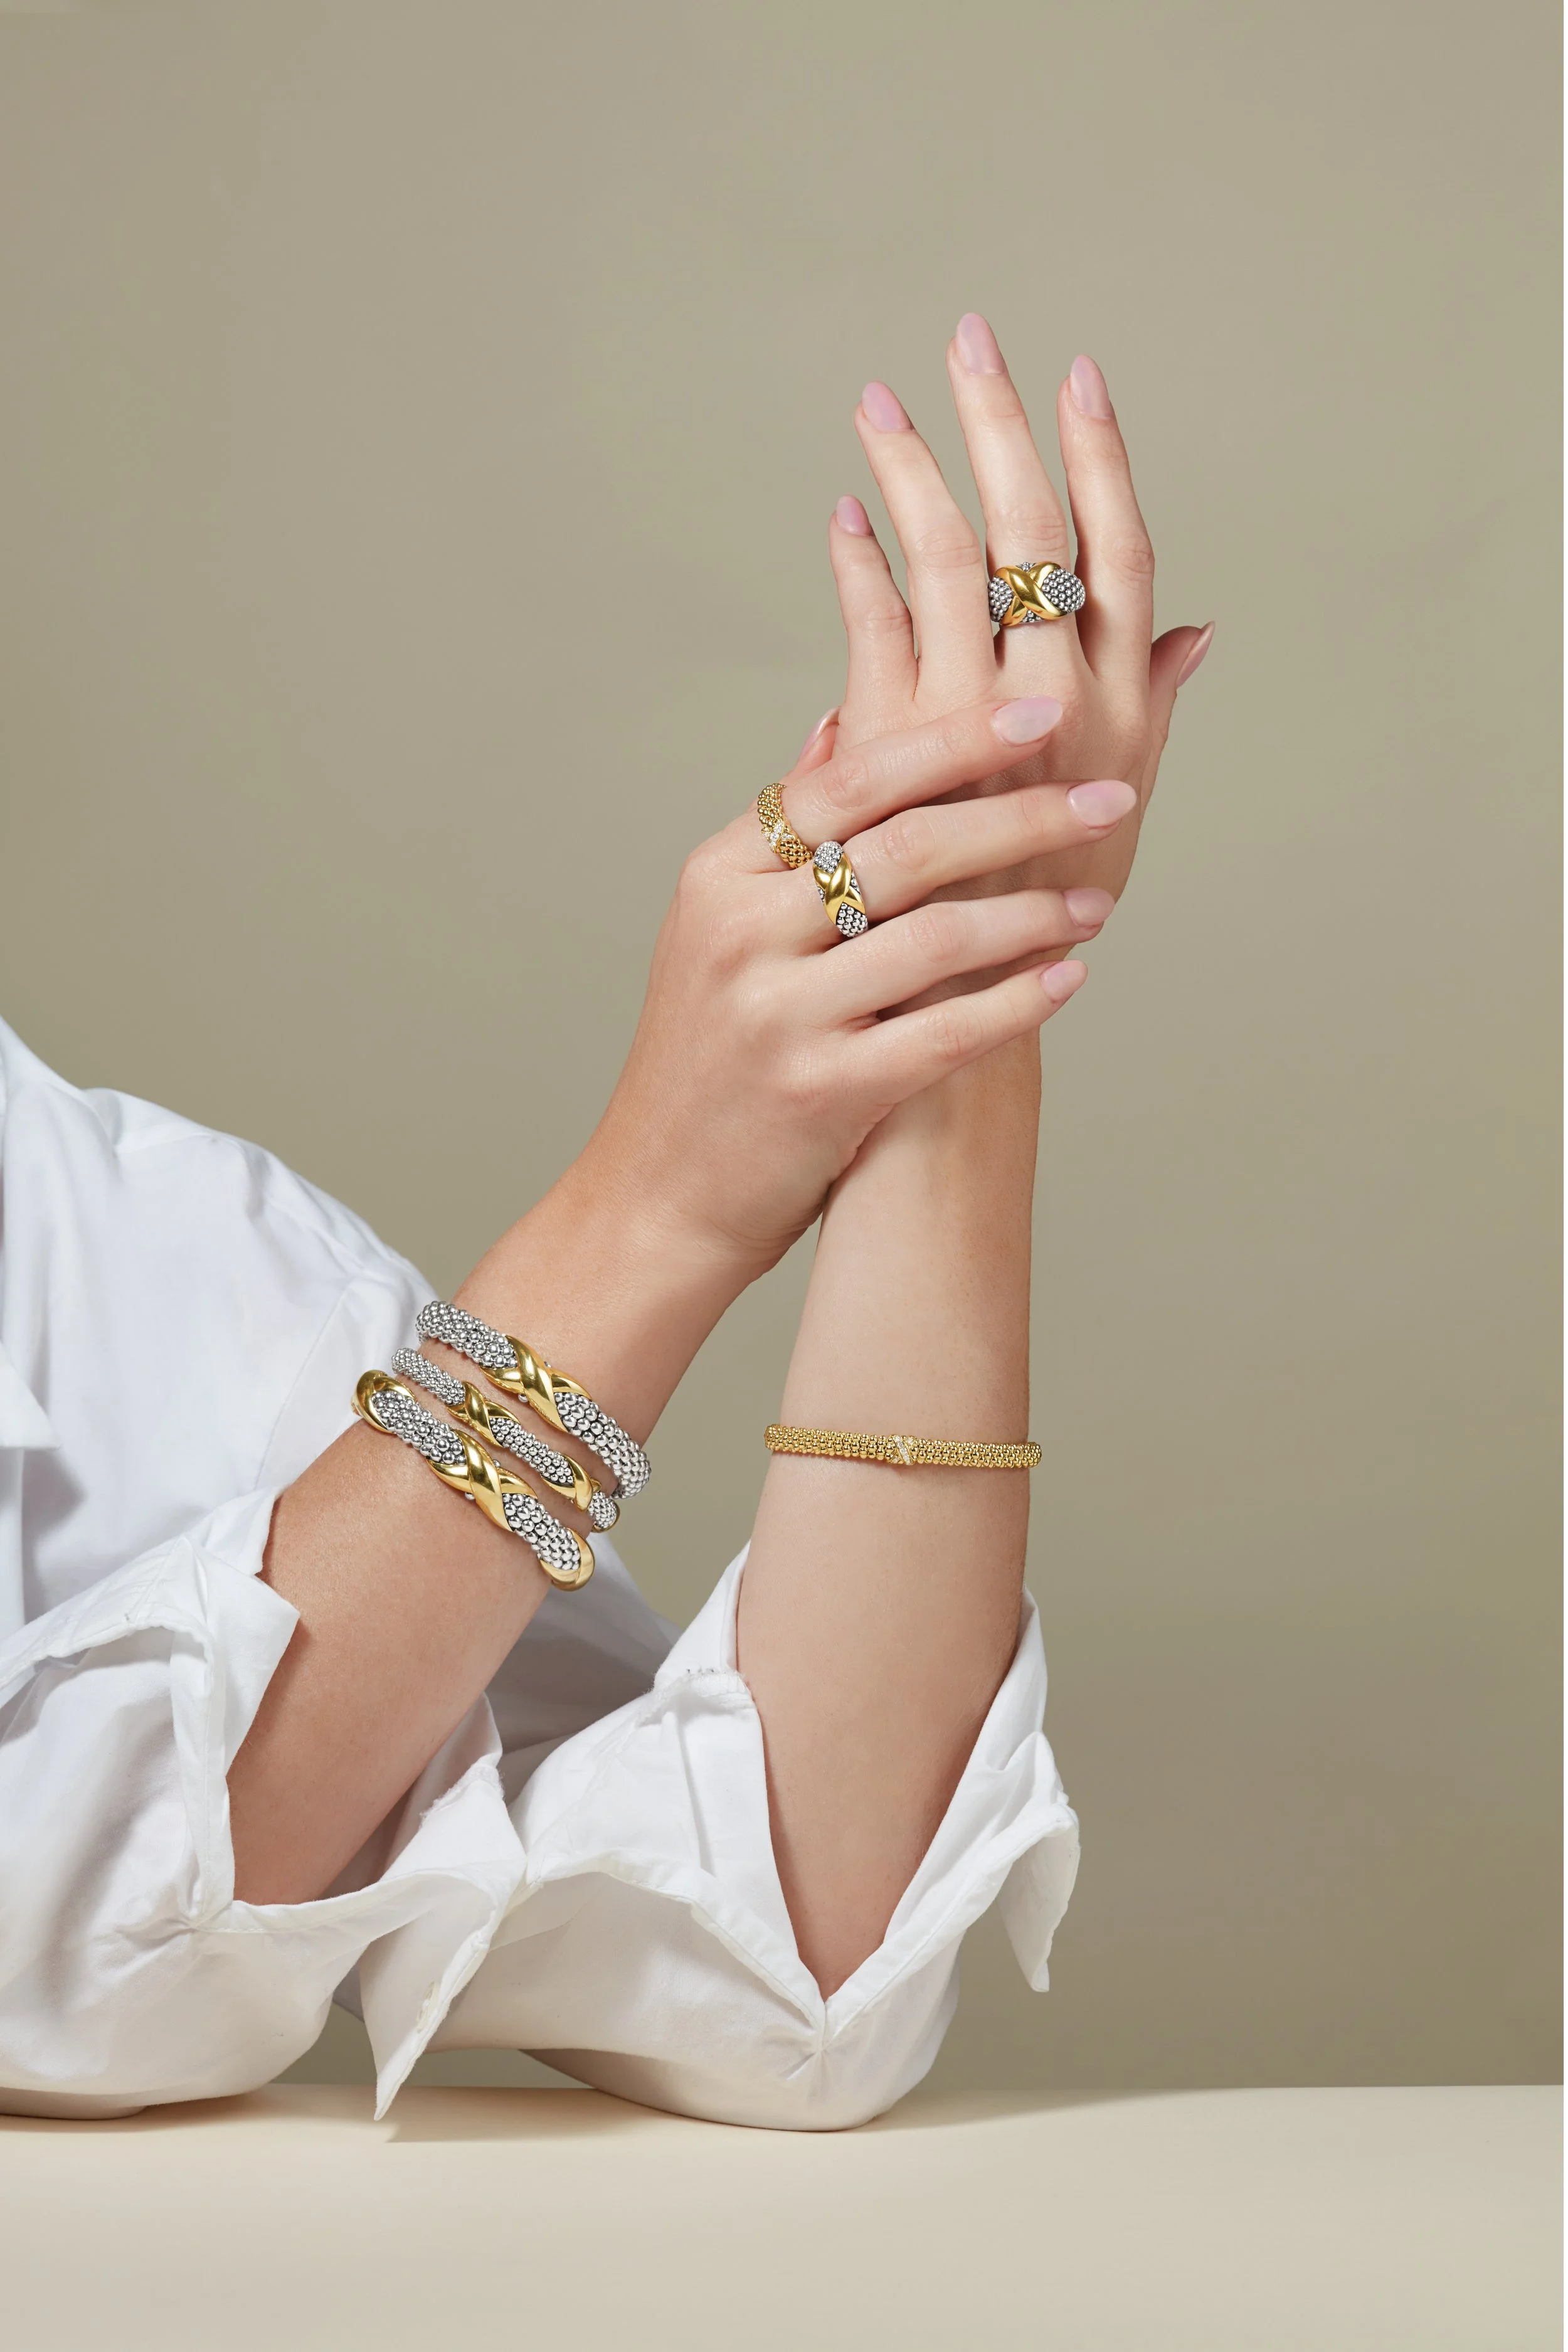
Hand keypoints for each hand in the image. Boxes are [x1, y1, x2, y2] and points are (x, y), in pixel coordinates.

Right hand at [580, 696, 1126, 1275]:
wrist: (658, 1194)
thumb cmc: (706, 1057)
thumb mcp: (714, 926)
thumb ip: (784, 830)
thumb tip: (845, 722)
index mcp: (720, 875)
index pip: (854, 781)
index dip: (955, 740)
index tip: (1042, 717)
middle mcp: (742, 934)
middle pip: (908, 846)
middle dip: (1023, 817)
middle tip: (1108, 799)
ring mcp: (779, 1015)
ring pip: (936, 937)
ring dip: (1034, 915)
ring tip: (1097, 903)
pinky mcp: (820, 1092)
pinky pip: (944, 1033)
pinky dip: (1015, 1003)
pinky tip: (1067, 982)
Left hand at [822, 319, 1211, 921]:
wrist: (972, 1002)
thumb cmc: (1048, 906)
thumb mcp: (1122, 803)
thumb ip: (1152, 703)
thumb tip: (1198, 627)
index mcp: (1122, 707)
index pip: (1122, 553)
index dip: (1101, 458)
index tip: (1078, 376)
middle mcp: (1059, 706)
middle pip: (1033, 533)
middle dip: (1001, 427)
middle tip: (971, 338)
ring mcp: (976, 725)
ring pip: (948, 561)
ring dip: (912, 472)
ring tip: (880, 403)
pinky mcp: (898, 751)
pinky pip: (874, 627)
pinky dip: (859, 564)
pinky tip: (842, 511)